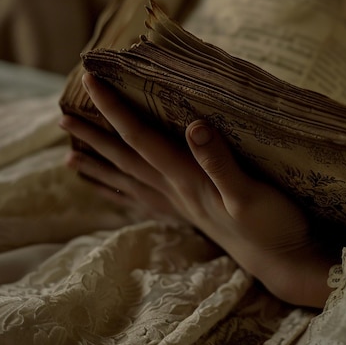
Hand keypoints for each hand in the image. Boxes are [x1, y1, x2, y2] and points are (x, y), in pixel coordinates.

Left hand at [60, 73, 335, 307]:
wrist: (282, 260)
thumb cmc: (271, 224)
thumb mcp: (249, 192)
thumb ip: (220, 161)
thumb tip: (195, 125)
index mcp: (187, 178)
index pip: (141, 138)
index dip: (114, 110)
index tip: (91, 83)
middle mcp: (176, 190)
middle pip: (125, 160)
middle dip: (94, 138)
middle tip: (63, 119)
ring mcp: (181, 204)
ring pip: (130, 181)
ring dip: (99, 167)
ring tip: (71, 159)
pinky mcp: (191, 213)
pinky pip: (145, 200)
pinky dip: (123, 192)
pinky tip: (116, 190)